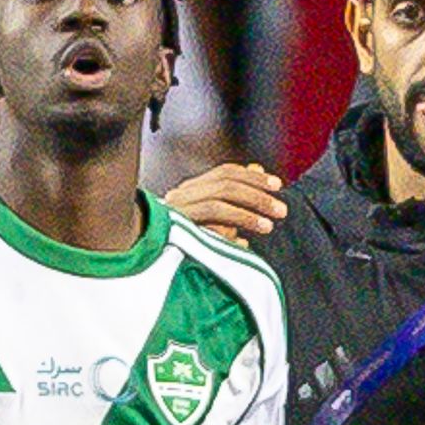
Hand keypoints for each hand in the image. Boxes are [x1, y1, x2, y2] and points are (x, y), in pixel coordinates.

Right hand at [164, 159, 284, 242]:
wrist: (143, 256)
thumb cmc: (180, 237)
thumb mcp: (212, 213)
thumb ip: (233, 193)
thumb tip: (257, 169)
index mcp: (191, 189)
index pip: (225, 173)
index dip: (253, 177)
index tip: (277, 185)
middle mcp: (181, 196)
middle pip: (225, 186)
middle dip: (257, 196)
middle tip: (280, 210)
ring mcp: (175, 214)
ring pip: (217, 206)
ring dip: (246, 215)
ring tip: (268, 226)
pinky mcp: (173, 233)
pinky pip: (204, 231)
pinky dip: (224, 236)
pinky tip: (242, 243)